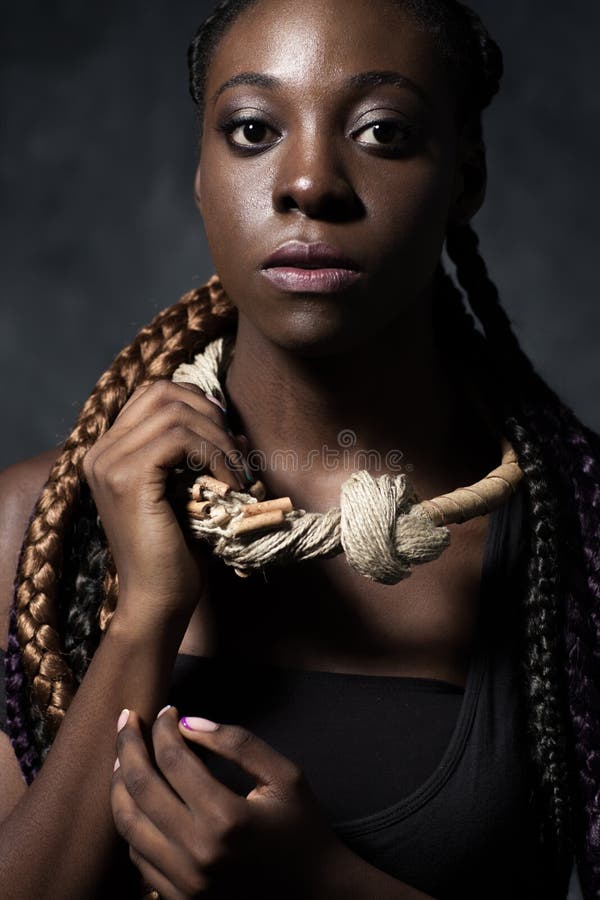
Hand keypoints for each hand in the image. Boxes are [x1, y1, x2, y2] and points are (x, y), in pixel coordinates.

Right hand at [82, 380, 248, 628]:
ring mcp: (109, 463)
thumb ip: (200, 454)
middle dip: (211, 415)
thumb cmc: (176, 552)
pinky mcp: (128, 477)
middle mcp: (100, 451)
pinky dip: (215, 454)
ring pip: (176, 413)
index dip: (197, 404)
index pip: (153, 394)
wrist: (158, 600)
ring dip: (219, 439)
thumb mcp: (189, 491)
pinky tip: (230, 484)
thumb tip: (232, 425)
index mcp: (107, 451)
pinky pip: (181, 439)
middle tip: (238, 453)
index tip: (227, 436)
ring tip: (239, 473)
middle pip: (162, 392)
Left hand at [111, 707, 350, 898]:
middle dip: (129, 745)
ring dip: (119, 783)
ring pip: (128, 824)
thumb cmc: (302, 828)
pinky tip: (136, 798)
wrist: (316, 893)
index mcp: (226, 817)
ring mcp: (185, 881)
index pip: (174, 758)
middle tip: (127, 720)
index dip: (163, 727)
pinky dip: (131, 822)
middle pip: (141, 787)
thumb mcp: (284, 776)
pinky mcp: (180, 899)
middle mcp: (198, 852)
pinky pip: (137, 856)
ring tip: (123, 755)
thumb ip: (238, 743)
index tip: (166, 710)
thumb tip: (189, 722)